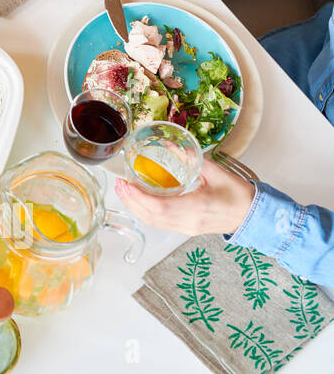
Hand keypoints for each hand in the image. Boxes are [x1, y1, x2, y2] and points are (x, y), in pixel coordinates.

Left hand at [115, 160, 255, 236]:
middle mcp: (189, 222)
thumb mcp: (216, 172)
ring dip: (136, 208)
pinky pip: (160, 224)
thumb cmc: (239, 195)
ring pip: (153, 222)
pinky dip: (146, 213)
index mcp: (197, 207)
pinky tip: (140, 201)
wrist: (254, 216)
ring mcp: (187, 228)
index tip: (126, 183)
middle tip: (119, 183)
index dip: (138, 197)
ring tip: (125, 191)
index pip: (160, 207)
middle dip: (131, 201)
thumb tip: (169, 144)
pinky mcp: (187, 230)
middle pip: (151, 217)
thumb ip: (192, 158)